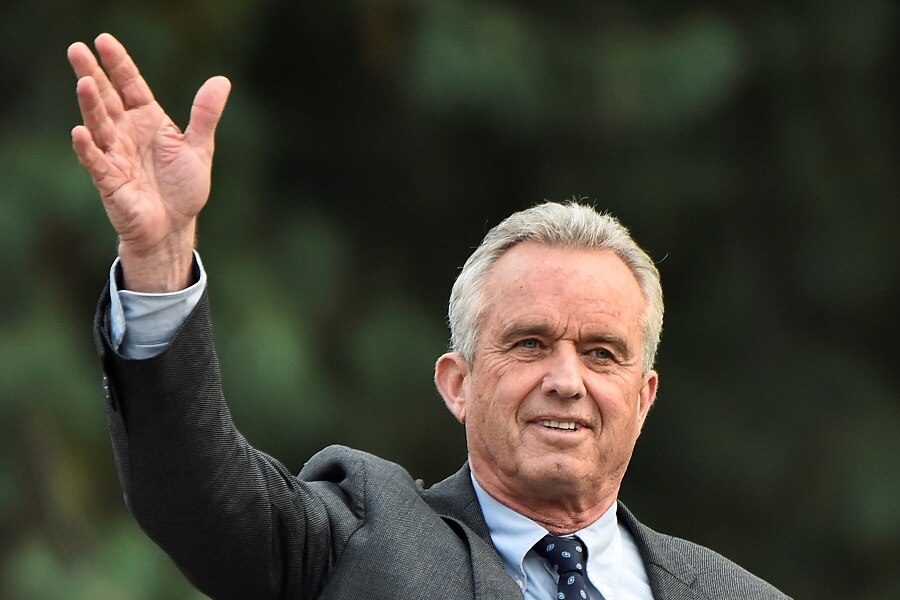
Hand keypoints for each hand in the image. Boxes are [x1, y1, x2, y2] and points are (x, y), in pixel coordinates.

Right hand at [68, 33, 230, 291]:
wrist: (175, 227)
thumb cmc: (183, 189)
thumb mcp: (199, 148)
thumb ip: (205, 115)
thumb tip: (221, 80)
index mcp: (148, 121)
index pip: (130, 86)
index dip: (118, 65)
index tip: (104, 41)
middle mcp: (127, 134)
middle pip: (107, 99)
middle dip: (93, 74)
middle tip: (77, 49)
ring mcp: (116, 156)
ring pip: (99, 126)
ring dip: (91, 106)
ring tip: (84, 83)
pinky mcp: (110, 182)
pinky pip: (97, 163)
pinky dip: (89, 149)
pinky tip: (81, 132)